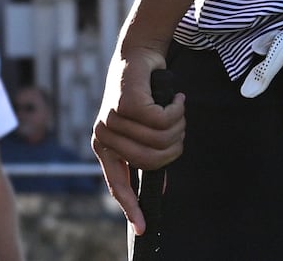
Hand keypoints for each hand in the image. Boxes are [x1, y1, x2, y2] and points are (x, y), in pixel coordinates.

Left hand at [91, 43, 184, 234]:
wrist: (138, 53)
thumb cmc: (143, 92)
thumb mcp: (140, 127)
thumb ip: (145, 152)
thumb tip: (161, 182)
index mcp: (104, 146)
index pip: (117, 184)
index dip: (132, 207)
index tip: (144, 229)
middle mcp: (103, 134)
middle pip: (151, 162)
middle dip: (174, 146)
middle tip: (179, 126)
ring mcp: (112, 118)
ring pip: (160, 140)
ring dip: (177, 125)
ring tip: (175, 109)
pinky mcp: (127, 104)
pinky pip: (163, 120)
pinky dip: (176, 109)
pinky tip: (174, 97)